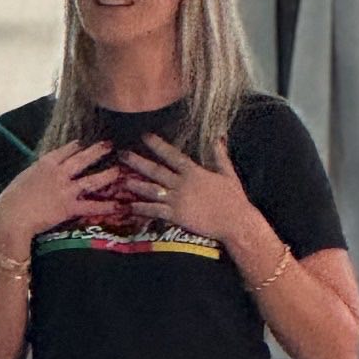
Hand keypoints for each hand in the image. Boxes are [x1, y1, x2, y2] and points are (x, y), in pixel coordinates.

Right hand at [0, 141, 123, 249]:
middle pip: (81, 159)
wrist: (12, 214)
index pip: (64, 150)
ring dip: (107, 175)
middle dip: (96, 151)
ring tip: (120, 170)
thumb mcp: (24, 178)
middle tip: (109, 145)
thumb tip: (40, 174)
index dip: (76, 146)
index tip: (83, 143)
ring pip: (91, 179)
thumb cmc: (11, 198)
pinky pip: (92, 206)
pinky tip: (120, 206)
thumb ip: (37, 174)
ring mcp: (65, 189)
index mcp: (44, 164)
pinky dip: (107, 206)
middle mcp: (58, 173)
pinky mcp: (69, 207)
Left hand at [119, 134, 250, 243]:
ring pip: (152, 190)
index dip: (157, 145)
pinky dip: (143, 208)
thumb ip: (220, 156)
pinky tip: (132, 207)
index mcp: (194, 172)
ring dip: (137, 184)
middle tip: (123, 154)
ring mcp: (178, 199)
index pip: (172, 154)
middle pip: (156, 170)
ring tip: (123, 180)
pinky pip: (155, 210)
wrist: (235, 221)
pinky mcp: (177, 215)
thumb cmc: (234, 199)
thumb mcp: (228, 174)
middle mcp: (182, 183)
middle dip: (138, 161)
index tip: (144, 136)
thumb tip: (218, 138)